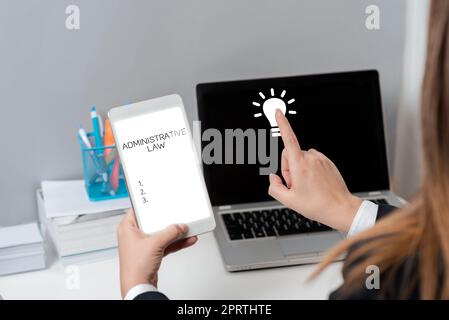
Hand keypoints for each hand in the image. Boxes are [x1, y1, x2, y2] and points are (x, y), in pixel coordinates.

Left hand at [117, 209, 197, 297]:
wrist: (138, 286)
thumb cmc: (135, 266)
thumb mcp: (156, 243)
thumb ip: (170, 232)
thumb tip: (180, 227)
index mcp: (127, 228)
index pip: (138, 209)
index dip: (149, 204)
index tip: (160, 201)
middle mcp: (134, 235)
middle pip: (153, 222)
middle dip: (167, 221)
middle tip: (177, 216)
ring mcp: (143, 245)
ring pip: (161, 234)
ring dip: (174, 233)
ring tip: (187, 229)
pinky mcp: (151, 253)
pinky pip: (165, 244)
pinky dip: (175, 242)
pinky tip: (186, 240)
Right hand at [268, 109, 361, 232]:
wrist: (340, 208)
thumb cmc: (317, 205)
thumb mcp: (289, 201)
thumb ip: (274, 187)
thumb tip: (273, 178)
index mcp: (300, 165)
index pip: (288, 139)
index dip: (282, 124)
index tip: (278, 113)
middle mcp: (311, 158)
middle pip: (289, 154)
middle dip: (287, 168)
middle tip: (294, 185)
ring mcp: (320, 159)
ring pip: (300, 158)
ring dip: (298, 169)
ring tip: (306, 186)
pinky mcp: (327, 162)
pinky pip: (311, 160)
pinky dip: (308, 169)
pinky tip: (314, 183)